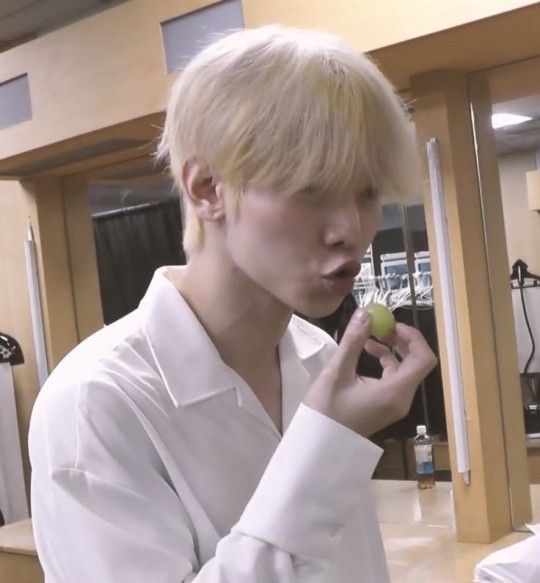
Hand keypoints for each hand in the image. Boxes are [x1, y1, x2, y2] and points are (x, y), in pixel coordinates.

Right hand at [304, 309, 437, 436]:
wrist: (319, 445)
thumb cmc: (327, 410)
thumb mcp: (337, 372)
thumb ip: (353, 342)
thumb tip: (365, 314)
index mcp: (395, 392)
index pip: (424, 359)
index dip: (413, 337)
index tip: (391, 323)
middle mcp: (402, 398)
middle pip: (416, 363)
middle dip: (401, 340)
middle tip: (381, 325)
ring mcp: (395, 404)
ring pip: (405, 370)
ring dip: (391, 350)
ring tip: (369, 336)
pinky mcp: (386, 406)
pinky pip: (394, 379)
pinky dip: (385, 362)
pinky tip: (366, 353)